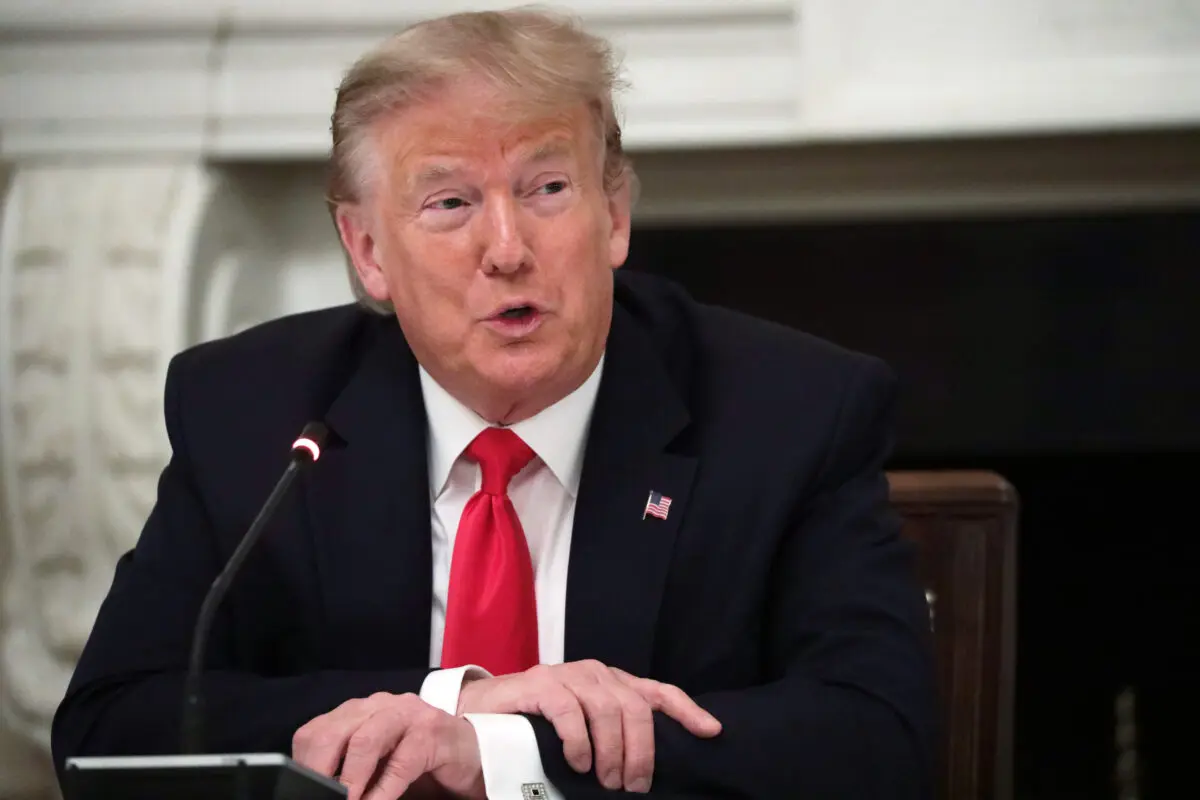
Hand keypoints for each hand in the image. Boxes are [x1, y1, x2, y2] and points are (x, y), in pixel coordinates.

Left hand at [293, 692, 485, 799]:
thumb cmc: (417, 762)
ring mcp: (408, 714)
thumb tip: (316, 792)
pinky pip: (401, 762)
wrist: (471, 753)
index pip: (316, 732)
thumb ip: (347, 770)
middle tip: (318, 799)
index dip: (305, 765)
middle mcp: (379, 705)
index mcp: (358, 711)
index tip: (301, 792)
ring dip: (350, 779)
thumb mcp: (375, 764)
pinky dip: (384, 790)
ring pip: (366, 740)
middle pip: (335, 732)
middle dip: (321, 771)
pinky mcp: (432, 731)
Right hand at [457, 660, 721, 792]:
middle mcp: (595, 673)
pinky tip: (579, 763)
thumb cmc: (537, 728)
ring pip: (606, 709)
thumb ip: (612, 737)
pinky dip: (579, 740)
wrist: (482, 714)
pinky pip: (569, 710)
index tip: (711, 731)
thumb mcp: (583, 732)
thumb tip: (644, 770)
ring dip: (612, 751)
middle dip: (641, 751)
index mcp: (611, 683)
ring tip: (606, 781)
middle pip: (635, 708)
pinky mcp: (539, 683)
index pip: (658, 692)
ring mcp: (567, 674)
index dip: (687, 710)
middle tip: (633, 786)